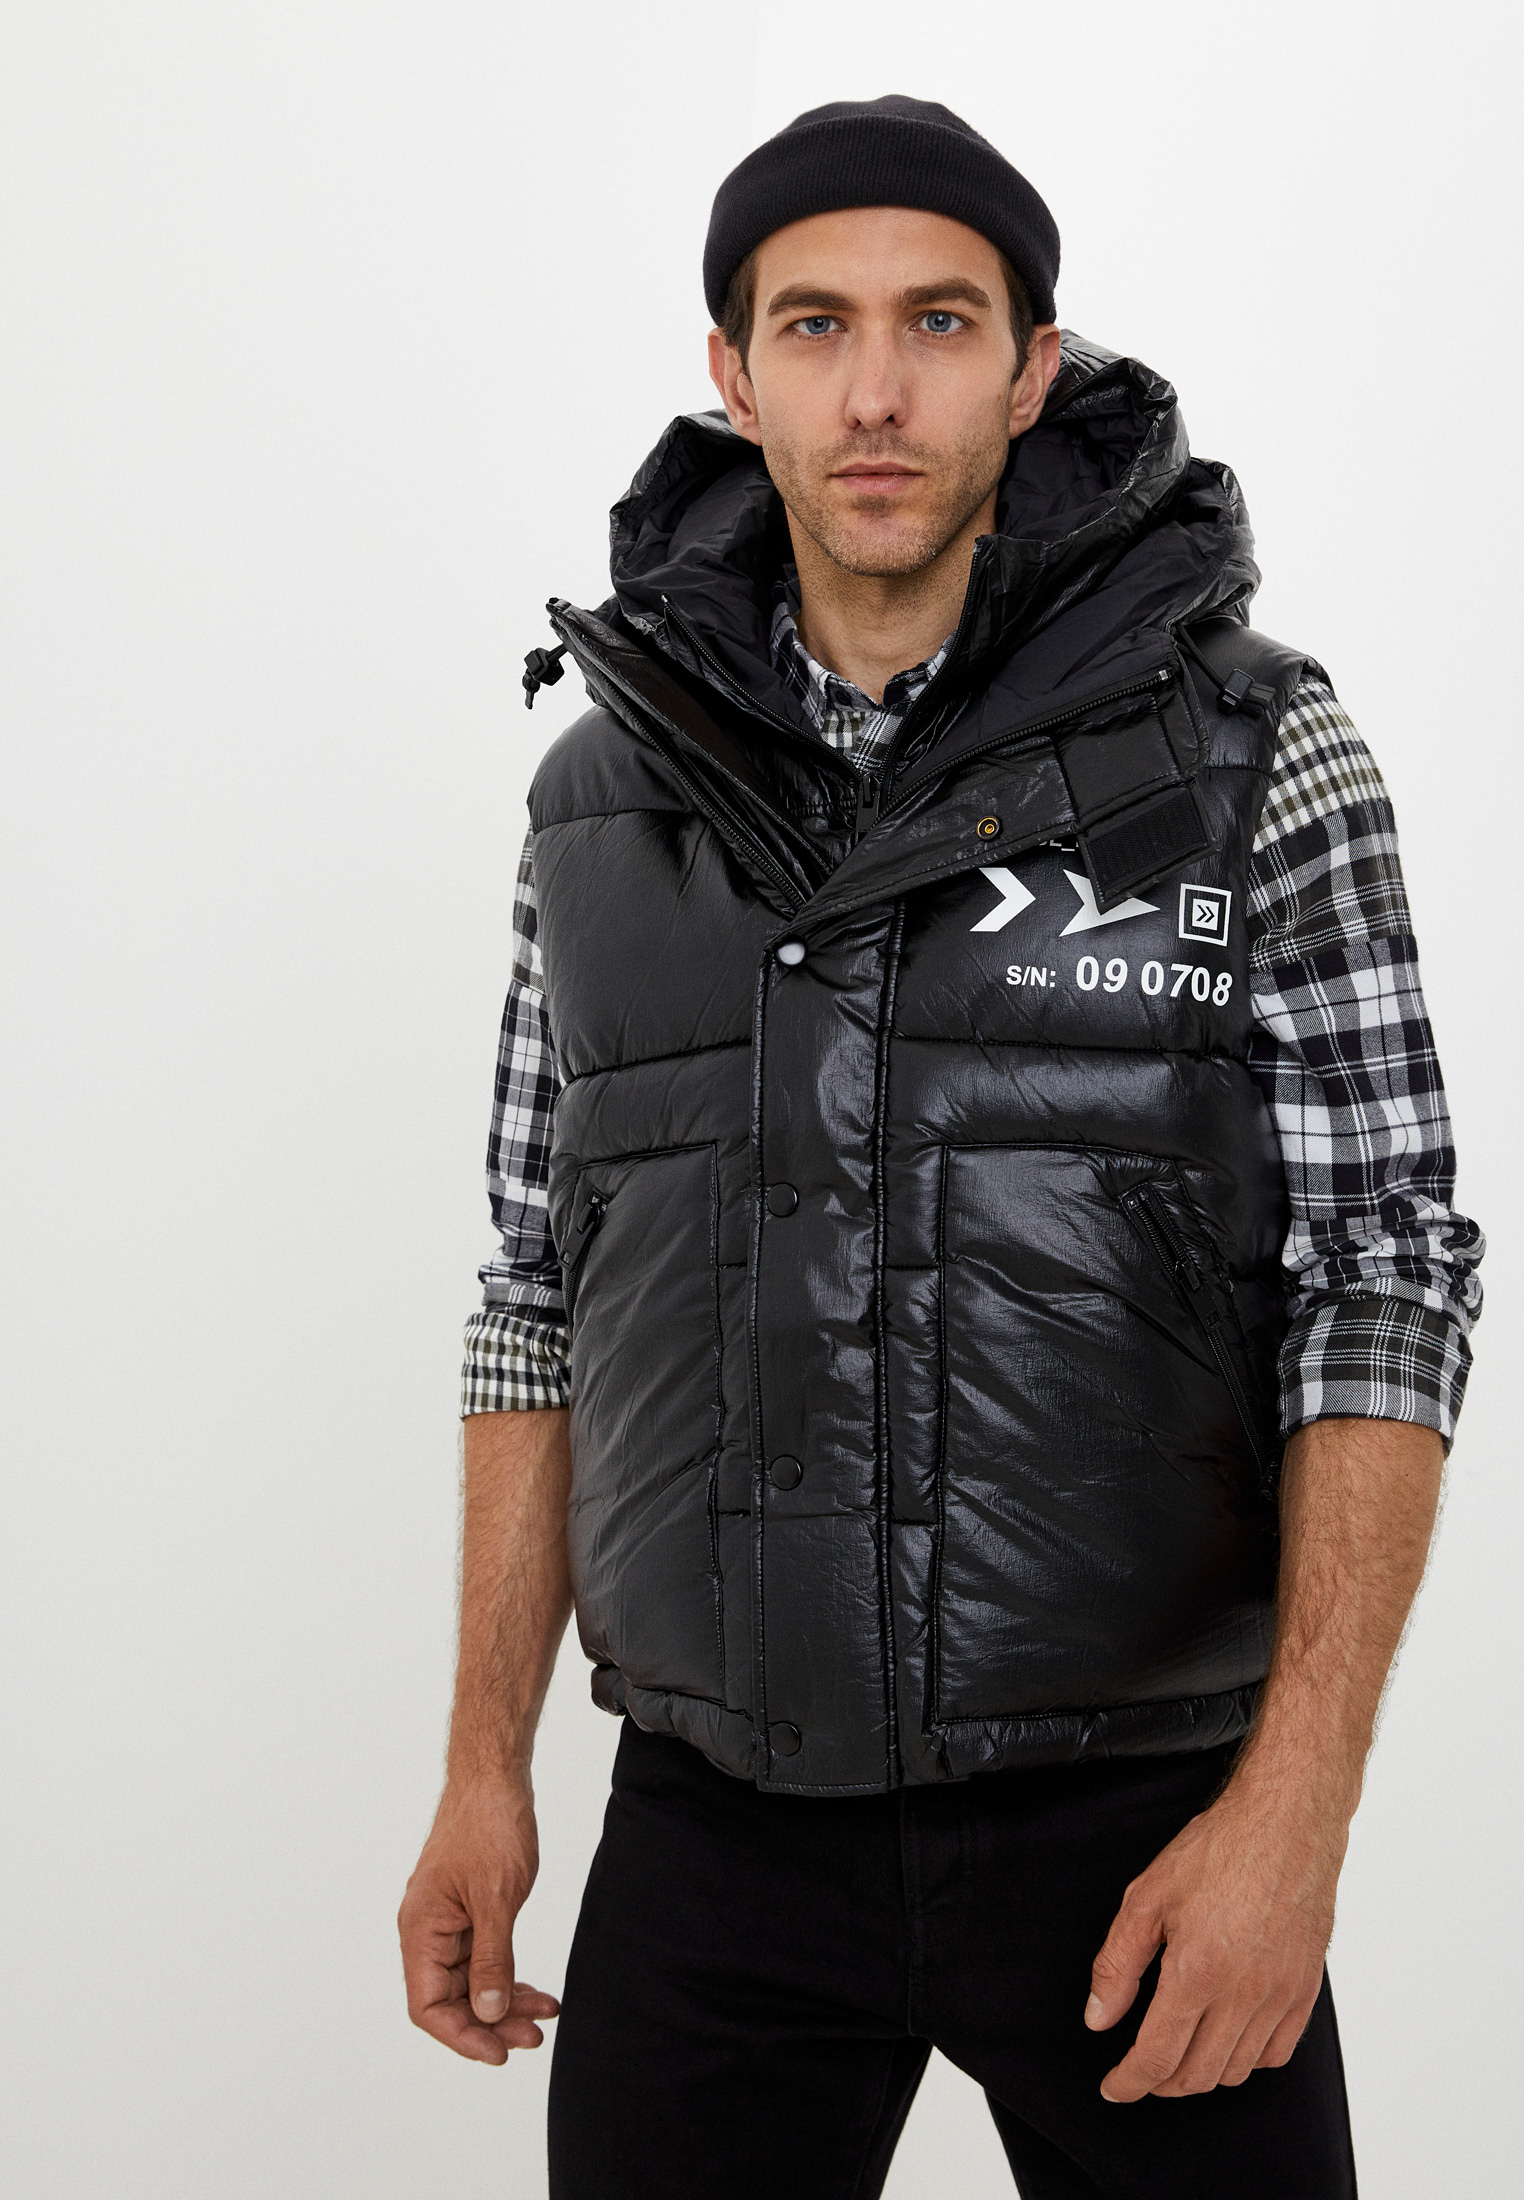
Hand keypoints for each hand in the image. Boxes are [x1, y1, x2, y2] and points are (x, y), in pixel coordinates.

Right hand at [398, 1777, 560, 2065]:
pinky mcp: (467, 1912)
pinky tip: (537, 1988)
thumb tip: (488, 2014)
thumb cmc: (489, 1825)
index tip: (499, 2053)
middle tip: (534, 2037)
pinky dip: (508, 1975)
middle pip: (450, 2000)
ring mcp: (446, 1922)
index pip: (427, 2007)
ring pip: (470, 1982)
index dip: (461, 2036)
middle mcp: (426, 1931)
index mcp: (420, 1929)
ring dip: (505, 2003)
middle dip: (492, 2023)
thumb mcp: (496, 1898)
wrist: (495, 1776)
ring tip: (545, 2014)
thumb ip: (492, 1960)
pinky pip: (482, 1959)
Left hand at [1084, 1776, 1345, 2100]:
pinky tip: (1227, 2037)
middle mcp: (1242, 1995)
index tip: (1114, 2087)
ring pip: (1235, 2070)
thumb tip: (1099, 2018)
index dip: (1129, 2082)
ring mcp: (1279, 1997)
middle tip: (1141, 2068)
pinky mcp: (1305, 1990)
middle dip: (1160, 2082)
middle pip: (1196, 2075)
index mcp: (1196, 1972)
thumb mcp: (1147, 1896)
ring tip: (1179, 2050)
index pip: (1157, 2057)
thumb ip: (1118, 1963)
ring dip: (1201, 2072)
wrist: (1286, 1824)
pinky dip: (1246, 2059)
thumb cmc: (1217, 1850)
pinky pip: (1275, 2053)